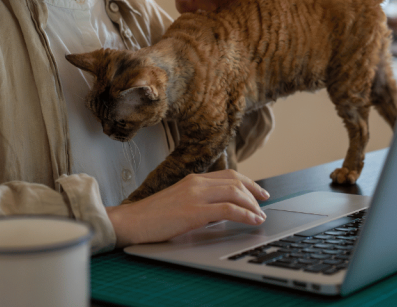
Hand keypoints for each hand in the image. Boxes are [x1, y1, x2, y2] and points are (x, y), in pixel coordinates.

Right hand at [106, 170, 270, 246]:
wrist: (131, 222)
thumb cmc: (152, 217)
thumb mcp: (179, 202)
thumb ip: (199, 202)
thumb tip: (221, 211)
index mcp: (193, 180)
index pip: (228, 175)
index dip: (248, 183)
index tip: (259, 192)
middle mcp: (196, 183)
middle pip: (235, 181)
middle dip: (254, 192)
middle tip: (264, 204)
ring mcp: (196, 195)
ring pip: (235, 192)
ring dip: (252, 205)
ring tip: (260, 216)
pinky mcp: (194, 211)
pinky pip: (228, 209)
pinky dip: (245, 214)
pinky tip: (253, 220)